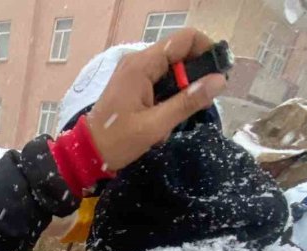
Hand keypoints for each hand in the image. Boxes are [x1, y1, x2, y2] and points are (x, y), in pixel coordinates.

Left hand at [86, 28, 226, 172]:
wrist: (87, 153)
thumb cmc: (118, 141)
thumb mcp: (156, 125)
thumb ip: (188, 102)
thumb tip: (219, 81)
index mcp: (142, 65)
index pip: (184, 40)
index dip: (206, 51)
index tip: (218, 75)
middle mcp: (138, 61)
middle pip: (179, 52)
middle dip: (196, 73)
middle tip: (203, 101)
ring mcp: (134, 71)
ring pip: (172, 67)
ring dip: (183, 87)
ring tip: (184, 113)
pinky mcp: (133, 83)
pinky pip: (160, 79)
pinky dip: (170, 93)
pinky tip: (168, 114)